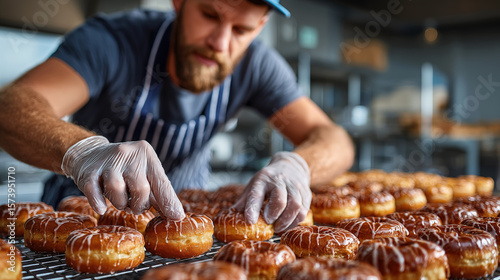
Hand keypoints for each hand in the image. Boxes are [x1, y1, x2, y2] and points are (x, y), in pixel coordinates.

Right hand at [61, 136, 184, 219]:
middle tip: (135, 206)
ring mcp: (108, 161)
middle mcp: (129, 154)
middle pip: (141, 189)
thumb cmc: (124, 169)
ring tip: (121, 200)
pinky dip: (99, 203)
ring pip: (117, 191)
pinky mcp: (88, 171)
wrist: (89, 153)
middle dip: (139, 205)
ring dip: (120, 203)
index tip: (176, 217)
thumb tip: (176, 215)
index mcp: (147, 155)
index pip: (161, 182)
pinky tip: (102, 207)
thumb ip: (159, 193)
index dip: (169, 202)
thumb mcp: (144, 174)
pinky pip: (93, 192)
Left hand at [233, 151, 310, 232]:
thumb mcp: (254, 185)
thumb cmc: (268, 181)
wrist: (291, 166)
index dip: (252, 208)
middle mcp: (280, 181)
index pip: (257, 194)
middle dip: (273, 215)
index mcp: (263, 179)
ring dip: (286, 221)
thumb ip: (244, 201)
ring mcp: (295, 187)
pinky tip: (287, 224)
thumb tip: (231, 216)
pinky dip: (295, 222)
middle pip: (279, 200)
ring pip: (295, 206)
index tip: (249, 221)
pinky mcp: (306, 194)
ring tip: (277, 227)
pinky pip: (304, 211)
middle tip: (268, 222)